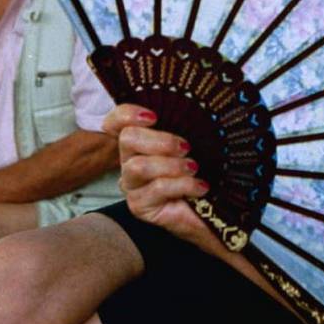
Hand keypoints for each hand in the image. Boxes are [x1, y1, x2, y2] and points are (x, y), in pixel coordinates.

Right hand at [105, 104, 208, 243]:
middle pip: (128, 138)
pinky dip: (183, 184)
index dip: (127, 114)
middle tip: (186, 148)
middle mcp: (129, 161)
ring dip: (172, 165)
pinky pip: (157, 187)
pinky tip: (200, 187)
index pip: (115, 122)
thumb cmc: (198, 174)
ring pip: (139, 166)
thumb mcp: (190, 147)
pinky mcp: (138, 205)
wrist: (209, 212)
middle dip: (160, 140)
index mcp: (138, 142)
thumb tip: (188, 111)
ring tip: (193, 168)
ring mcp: (131, 185)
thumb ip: (180, 128)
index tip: (154, 117)